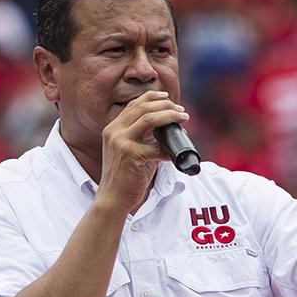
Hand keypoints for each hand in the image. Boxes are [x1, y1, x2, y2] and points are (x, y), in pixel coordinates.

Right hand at [97, 91, 187, 215]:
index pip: (133, 105)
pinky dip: (169, 149)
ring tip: (183, 118)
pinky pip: (156, 147)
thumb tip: (168, 129)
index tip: (167, 98)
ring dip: (170, 116)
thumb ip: (145, 138)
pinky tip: (175, 153)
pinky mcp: (130, 154)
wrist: (113, 198)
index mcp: (113, 129)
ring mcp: (121, 142)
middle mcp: (114, 131)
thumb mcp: (130, 151)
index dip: (152, 98)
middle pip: (143, 107)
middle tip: (180, 110)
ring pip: (149, 118)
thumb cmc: (125, 177)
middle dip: (165, 105)